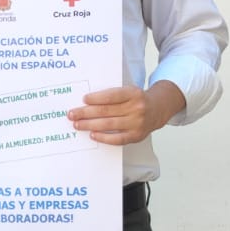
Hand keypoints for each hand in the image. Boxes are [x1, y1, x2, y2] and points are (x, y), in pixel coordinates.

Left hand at [68, 81, 185, 144]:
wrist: (157, 110)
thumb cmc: (137, 100)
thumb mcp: (128, 91)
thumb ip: (112, 95)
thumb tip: (87, 102)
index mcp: (133, 93)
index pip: (112, 96)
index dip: (96, 98)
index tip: (83, 100)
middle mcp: (136, 108)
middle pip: (107, 111)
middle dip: (86, 113)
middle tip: (72, 114)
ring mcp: (137, 123)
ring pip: (109, 125)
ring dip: (90, 125)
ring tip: (78, 124)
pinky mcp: (136, 136)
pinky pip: (117, 139)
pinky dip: (103, 137)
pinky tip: (93, 134)